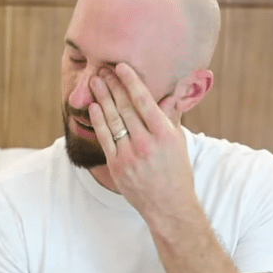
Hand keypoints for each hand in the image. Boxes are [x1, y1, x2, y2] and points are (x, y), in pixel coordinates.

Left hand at [87, 63, 196, 217]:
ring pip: (112, 120)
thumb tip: (171, 91)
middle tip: (103, 69)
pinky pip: (104, 138)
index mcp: (164, 134)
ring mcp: (129, 155)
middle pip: (125, 108)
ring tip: (95, 82)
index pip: (144, 101)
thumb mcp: (179, 141)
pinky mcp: (117, 166)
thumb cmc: (177, 171)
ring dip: (102, 98)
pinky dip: (98, 121)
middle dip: (113, 86)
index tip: (121, 67)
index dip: (131, 82)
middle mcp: (146, 143)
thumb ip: (170, 116)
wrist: (168, 206)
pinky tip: (93, 107)